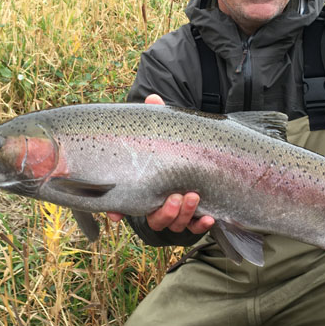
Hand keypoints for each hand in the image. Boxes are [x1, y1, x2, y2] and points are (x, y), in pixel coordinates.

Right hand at [106, 94, 214, 234]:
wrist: (204, 154)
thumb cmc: (175, 143)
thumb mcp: (167, 131)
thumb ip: (157, 117)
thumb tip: (153, 99)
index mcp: (145, 187)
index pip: (126, 204)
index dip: (118, 211)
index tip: (116, 214)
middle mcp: (159, 203)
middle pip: (155, 219)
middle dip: (165, 212)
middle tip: (175, 196)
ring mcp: (178, 212)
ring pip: (175, 224)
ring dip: (183, 215)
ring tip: (193, 196)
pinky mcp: (196, 216)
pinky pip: (196, 227)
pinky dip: (201, 224)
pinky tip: (208, 217)